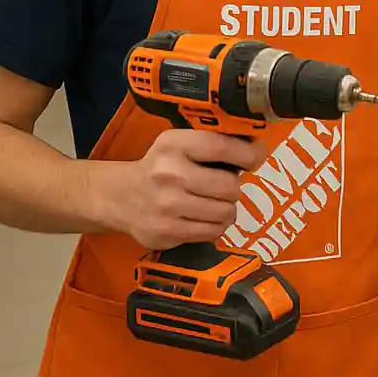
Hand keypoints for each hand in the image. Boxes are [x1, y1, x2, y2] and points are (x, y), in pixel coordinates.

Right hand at [96, 130, 264, 249]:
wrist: (119, 196)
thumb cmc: (161, 165)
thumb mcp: (179, 143)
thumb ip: (213, 143)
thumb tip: (257, 150)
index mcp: (174, 145)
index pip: (221, 147)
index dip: (248, 154)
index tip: (256, 158)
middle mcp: (169, 175)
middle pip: (229, 186)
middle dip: (234, 187)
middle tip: (226, 186)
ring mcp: (166, 207)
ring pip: (224, 212)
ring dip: (228, 208)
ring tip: (216, 203)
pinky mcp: (165, 233)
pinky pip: (211, 233)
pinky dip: (217, 226)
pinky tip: (206, 218)